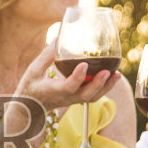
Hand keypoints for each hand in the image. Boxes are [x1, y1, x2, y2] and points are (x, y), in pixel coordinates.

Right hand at [2, 40, 116, 134]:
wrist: (30, 109)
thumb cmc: (30, 88)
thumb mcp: (33, 70)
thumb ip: (46, 56)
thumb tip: (58, 38)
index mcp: (53, 91)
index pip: (69, 86)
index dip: (78, 76)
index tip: (84, 64)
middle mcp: (66, 98)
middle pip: (86, 95)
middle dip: (98, 84)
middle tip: (108, 72)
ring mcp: (73, 100)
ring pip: (93, 97)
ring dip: (106, 87)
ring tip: (117, 74)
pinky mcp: (77, 98)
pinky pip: (93, 96)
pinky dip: (104, 87)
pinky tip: (112, 76)